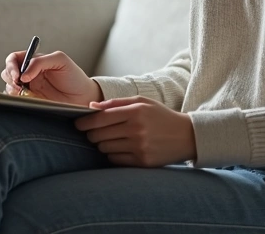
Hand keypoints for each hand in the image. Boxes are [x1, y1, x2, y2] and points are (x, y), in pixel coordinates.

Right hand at [0, 50, 102, 105]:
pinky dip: (15, 99)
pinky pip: (15, 100)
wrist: (83, 97)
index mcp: (34, 62)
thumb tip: (23, 74)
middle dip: (9, 77)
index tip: (17, 74)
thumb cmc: (73, 76)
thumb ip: (40, 62)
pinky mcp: (30, 101)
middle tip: (18, 84)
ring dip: (11, 88)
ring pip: (8, 86)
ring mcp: (29, 89)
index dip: (11, 65)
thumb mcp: (60, 60)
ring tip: (23, 92)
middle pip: (7, 72)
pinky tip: (25, 99)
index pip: (14, 59)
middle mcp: (29, 74)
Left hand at [73, 96, 196, 166]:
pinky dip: (113, 155)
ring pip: (105, 149)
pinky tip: (121, 149)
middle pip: (99, 135)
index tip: (77, 124)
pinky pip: (115, 160)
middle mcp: (136, 130)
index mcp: (135, 112)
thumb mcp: (141, 102)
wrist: (187, 136)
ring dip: (102, 145)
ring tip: (111, 139)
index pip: (100, 118)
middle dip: (92, 134)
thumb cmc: (160, 116)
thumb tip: (91, 107)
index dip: (84, 122)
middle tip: (94, 132)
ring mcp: (140, 147)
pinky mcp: (142, 162)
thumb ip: (115, 103)